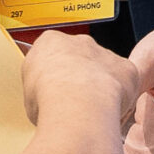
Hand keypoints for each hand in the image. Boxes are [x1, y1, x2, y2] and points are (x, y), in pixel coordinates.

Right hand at [18, 29, 136, 126]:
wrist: (77, 104)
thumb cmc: (49, 99)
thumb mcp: (27, 93)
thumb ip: (37, 88)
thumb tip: (42, 100)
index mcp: (51, 42)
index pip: (51, 51)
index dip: (52, 74)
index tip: (51, 89)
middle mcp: (80, 42)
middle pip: (80, 57)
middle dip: (78, 78)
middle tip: (73, 102)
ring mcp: (105, 53)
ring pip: (105, 70)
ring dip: (100, 88)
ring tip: (91, 111)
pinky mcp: (127, 68)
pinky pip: (125, 82)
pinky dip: (121, 97)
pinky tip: (110, 111)